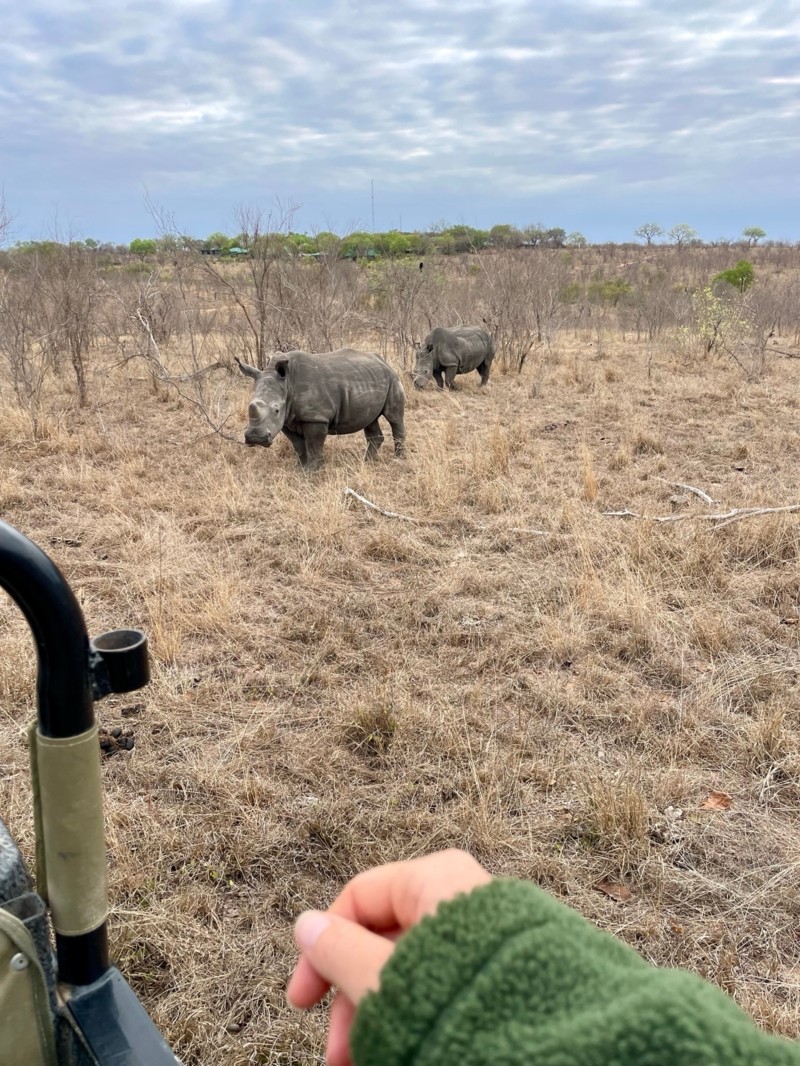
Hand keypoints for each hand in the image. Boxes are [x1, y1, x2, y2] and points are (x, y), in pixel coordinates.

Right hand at [286, 848, 491, 1065]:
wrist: (564, 1053)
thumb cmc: (462, 1007)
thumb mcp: (384, 982)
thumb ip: (340, 952)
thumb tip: (306, 924)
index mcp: (438, 880)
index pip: (361, 898)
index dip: (321, 948)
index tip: (301, 1004)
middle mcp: (464, 898)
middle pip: (386, 940)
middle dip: (354, 1000)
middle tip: (339, 1057)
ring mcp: (488, 937)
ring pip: (415, 971)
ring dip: (382, 1016)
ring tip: (367, 1064)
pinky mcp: (506, 973)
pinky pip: (447, 987)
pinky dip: (419, 1016)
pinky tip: (403, 1054)